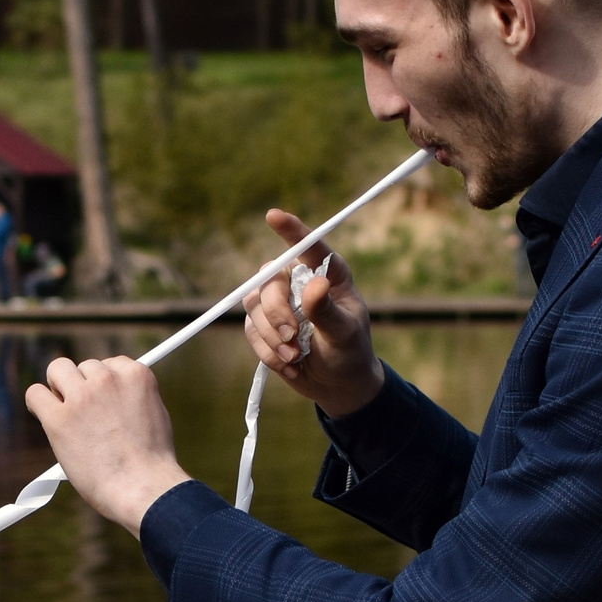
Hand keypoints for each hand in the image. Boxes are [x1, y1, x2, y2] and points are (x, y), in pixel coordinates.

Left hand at [24, 356, 191, 536]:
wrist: (142, 488)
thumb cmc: (149, 464)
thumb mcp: (154, 417)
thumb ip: (133, 399)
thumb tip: (113, 398)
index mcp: (136, 376)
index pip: (111, 363)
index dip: (102, 383)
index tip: (99, 399)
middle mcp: (108, 379)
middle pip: (83, 366)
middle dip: (81, 386)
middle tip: (82, 412)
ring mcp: (82, 396)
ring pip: (58, 371)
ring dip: (59, 390)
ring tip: (66, 417)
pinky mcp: (59, 417)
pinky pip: (35, 394)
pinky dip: (37, 404)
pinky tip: (45, 418)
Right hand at [242, 210, 382, 416]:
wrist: (337, 385)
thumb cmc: (350, 353)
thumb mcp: (344, 333)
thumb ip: (327, 311)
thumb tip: (315, 285)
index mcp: (327, 273)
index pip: (308, 245)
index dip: (290, 229)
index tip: (273, 215)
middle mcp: (300, 280)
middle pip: (269, 279)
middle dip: (276, 310)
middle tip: (292, 336)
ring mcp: (278, 301)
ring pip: (254, 305)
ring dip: (272, 335)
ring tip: (295, 356)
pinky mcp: (263, 324)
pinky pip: (251, 330)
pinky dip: (268, 351)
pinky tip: (289, 364)